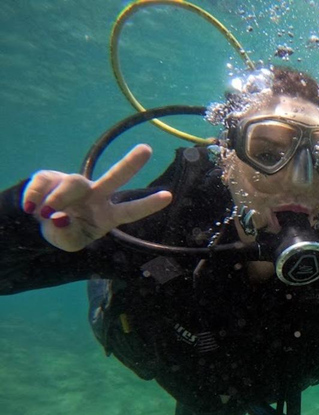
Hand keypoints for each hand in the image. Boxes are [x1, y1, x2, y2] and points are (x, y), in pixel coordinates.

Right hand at [22, 145, 171, 251]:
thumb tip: (60, 217)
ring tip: (45, 214)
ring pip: (73, 183)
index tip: (168, 196)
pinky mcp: (52, 176)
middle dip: (130, 163)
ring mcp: (75, 184)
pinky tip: (30, 209)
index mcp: (107, 215)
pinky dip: (35, 197)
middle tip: (146, 149)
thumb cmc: (64, 231)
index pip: (130, 211)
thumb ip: (66, 235)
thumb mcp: (67, 242)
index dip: (147, 204)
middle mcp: (96, 195)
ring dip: (58, 199)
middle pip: (115, 177)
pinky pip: (44, 183)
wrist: (39, 221)